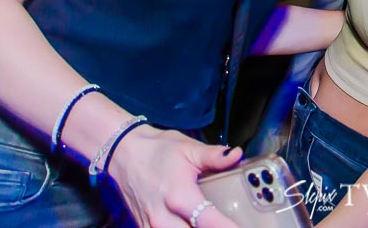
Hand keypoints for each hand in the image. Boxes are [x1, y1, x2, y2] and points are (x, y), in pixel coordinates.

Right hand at [107, 125, 242, 226]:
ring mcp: (151, 226)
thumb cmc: (157, 150)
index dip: (228, 227)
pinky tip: (192, 225)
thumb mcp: (188, 148)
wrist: (123, 153)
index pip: (210, 222)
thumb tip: (236, 155)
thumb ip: (214, 156)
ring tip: (213, 222)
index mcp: (179, 196)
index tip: (244, 226)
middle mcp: (163, 218)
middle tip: (229, 223)